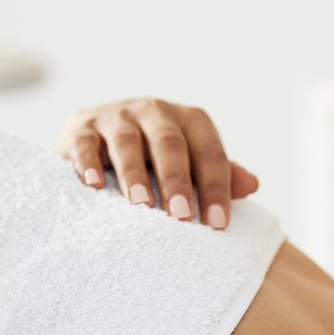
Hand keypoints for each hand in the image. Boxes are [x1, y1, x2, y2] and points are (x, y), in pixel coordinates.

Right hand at [54, 98, 257, 227]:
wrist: (100, 136)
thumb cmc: (156, 157)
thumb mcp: (189, 163)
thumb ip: (218, 175)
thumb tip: (252, 185)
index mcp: (188, 120)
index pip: (208, 151)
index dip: (216, 187)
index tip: (218, 224)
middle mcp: (154, 111)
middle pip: (169, 143)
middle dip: (176, 181)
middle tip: (180, 217)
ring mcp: (116, 115)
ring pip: (127, 142)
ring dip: (135, 174)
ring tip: (141, 205)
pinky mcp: (81, 125)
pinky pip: (85, 142)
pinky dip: (89, 163)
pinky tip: (95, 185)